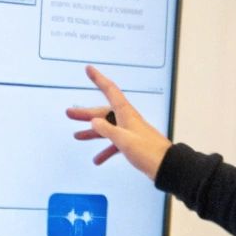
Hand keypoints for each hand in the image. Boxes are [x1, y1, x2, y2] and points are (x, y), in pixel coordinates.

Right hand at [66, 66, 171, 180]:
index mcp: (126, 113)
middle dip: (86, 113)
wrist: (166, 166)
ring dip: (92, 132)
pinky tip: (97, 160)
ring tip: (77, 136)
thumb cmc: (148, 152)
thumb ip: (107, 130)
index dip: (99, 79)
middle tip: (69, 113)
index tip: (89, 69)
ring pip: (107, 129)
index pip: (110, 90)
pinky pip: (115, 144)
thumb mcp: (123, 140)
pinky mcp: (133, 144)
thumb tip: (93, 121)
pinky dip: (106, 150)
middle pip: (103, 112)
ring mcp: (130, 132)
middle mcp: (127, 120)